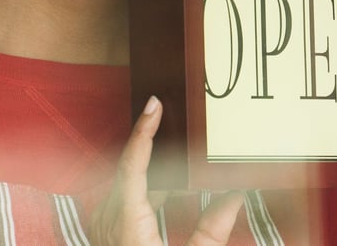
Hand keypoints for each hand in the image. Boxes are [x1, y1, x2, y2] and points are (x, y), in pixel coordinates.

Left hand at [89, 96, 243, 244]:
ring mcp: (102, 227)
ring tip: (188, 168)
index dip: (144, 130)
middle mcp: (107, 221)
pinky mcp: (105, 233)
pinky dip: (149, 192)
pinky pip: (125, 200)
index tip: (154, 104)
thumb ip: (213, 230)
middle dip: (158, 149)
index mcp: (126, 224)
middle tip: (180, 126)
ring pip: (129, 184)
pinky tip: (173, 194)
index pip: (133, 164)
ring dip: (157, 174)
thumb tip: (234, 196)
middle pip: (132, 170)